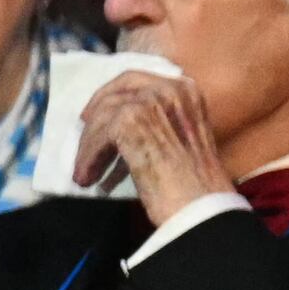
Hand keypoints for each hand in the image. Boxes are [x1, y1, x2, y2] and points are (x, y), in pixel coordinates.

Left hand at [72, 65, 236, 231]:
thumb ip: (162, 122)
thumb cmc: (200, 186)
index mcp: (188, 91)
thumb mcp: (185, 140)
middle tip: (84, 133)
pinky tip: (87, 176)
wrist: (204, 208)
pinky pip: (97, 136)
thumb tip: (121, 124)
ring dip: (89, 144)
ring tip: (86, 170)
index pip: (138, 81)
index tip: (99, 113)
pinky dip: (88, 157)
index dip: (113, 96)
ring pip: (102, 116)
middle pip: (116, 93)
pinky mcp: (130, 122)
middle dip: (96, 114)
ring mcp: (149, 103)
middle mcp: (170, 90)